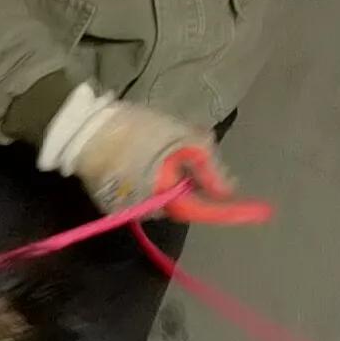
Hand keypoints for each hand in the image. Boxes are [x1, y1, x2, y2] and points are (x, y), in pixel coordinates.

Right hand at [38, 83, 257, 222]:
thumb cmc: (135, 131)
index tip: (259, 212)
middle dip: (190, 180)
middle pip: (180, 200)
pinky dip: (150, 177)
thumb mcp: (180, 138)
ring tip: (166, 145)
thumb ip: (208, 165)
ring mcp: (124, 207)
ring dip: (169, 177)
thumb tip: (229, 189)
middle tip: (193, 150)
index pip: (203, 208)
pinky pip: (140, 192)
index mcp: (165, 196)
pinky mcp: (108, 199)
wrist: (80, 129)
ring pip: (160, 195)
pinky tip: (146, 153)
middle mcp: (146, 210)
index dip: (229, 211)